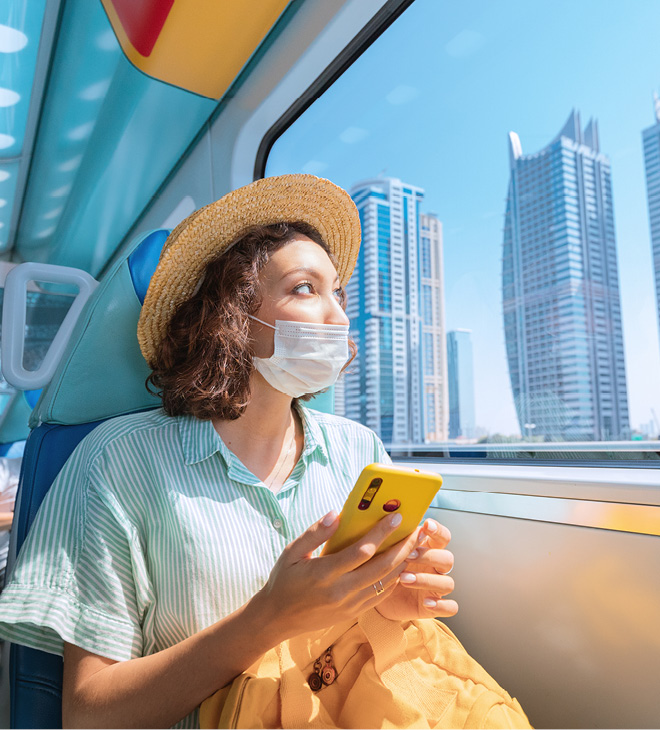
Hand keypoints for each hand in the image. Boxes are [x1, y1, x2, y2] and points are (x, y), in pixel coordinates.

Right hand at [252, 510, 419, 642]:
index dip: (382, 533)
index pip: (361, 551)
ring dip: (404, 562)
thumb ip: (315, 533)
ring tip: (416, 544)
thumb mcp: (291, 552)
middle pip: (382, 568)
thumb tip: (337, 514)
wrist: (277, 618)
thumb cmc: (283, 580)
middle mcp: (340, 592)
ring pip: (386, 583)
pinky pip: (381, 595)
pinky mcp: (353, 613)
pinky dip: (395, 579)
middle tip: (417, 529)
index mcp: (324, 574)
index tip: (397, 517)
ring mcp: (349, 605)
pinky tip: (402, 565)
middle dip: (403, 547)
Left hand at [375, 518, 457, 621]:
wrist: (375, 596)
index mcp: (427, 550)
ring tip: (404, 579)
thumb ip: (391, 538)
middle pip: (447, 559)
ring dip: (427, 580)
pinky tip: (426, 602)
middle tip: (407, 556)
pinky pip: (450, 607)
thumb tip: (385, 518)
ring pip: (448, 583)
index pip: (443, 537)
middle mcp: (435, 568)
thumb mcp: (385, 552)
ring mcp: (436, 588)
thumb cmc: (382, 568)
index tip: (426, 525)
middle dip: (428, 556)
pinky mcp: (435, 606)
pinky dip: (441, 605)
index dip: (438, 531)